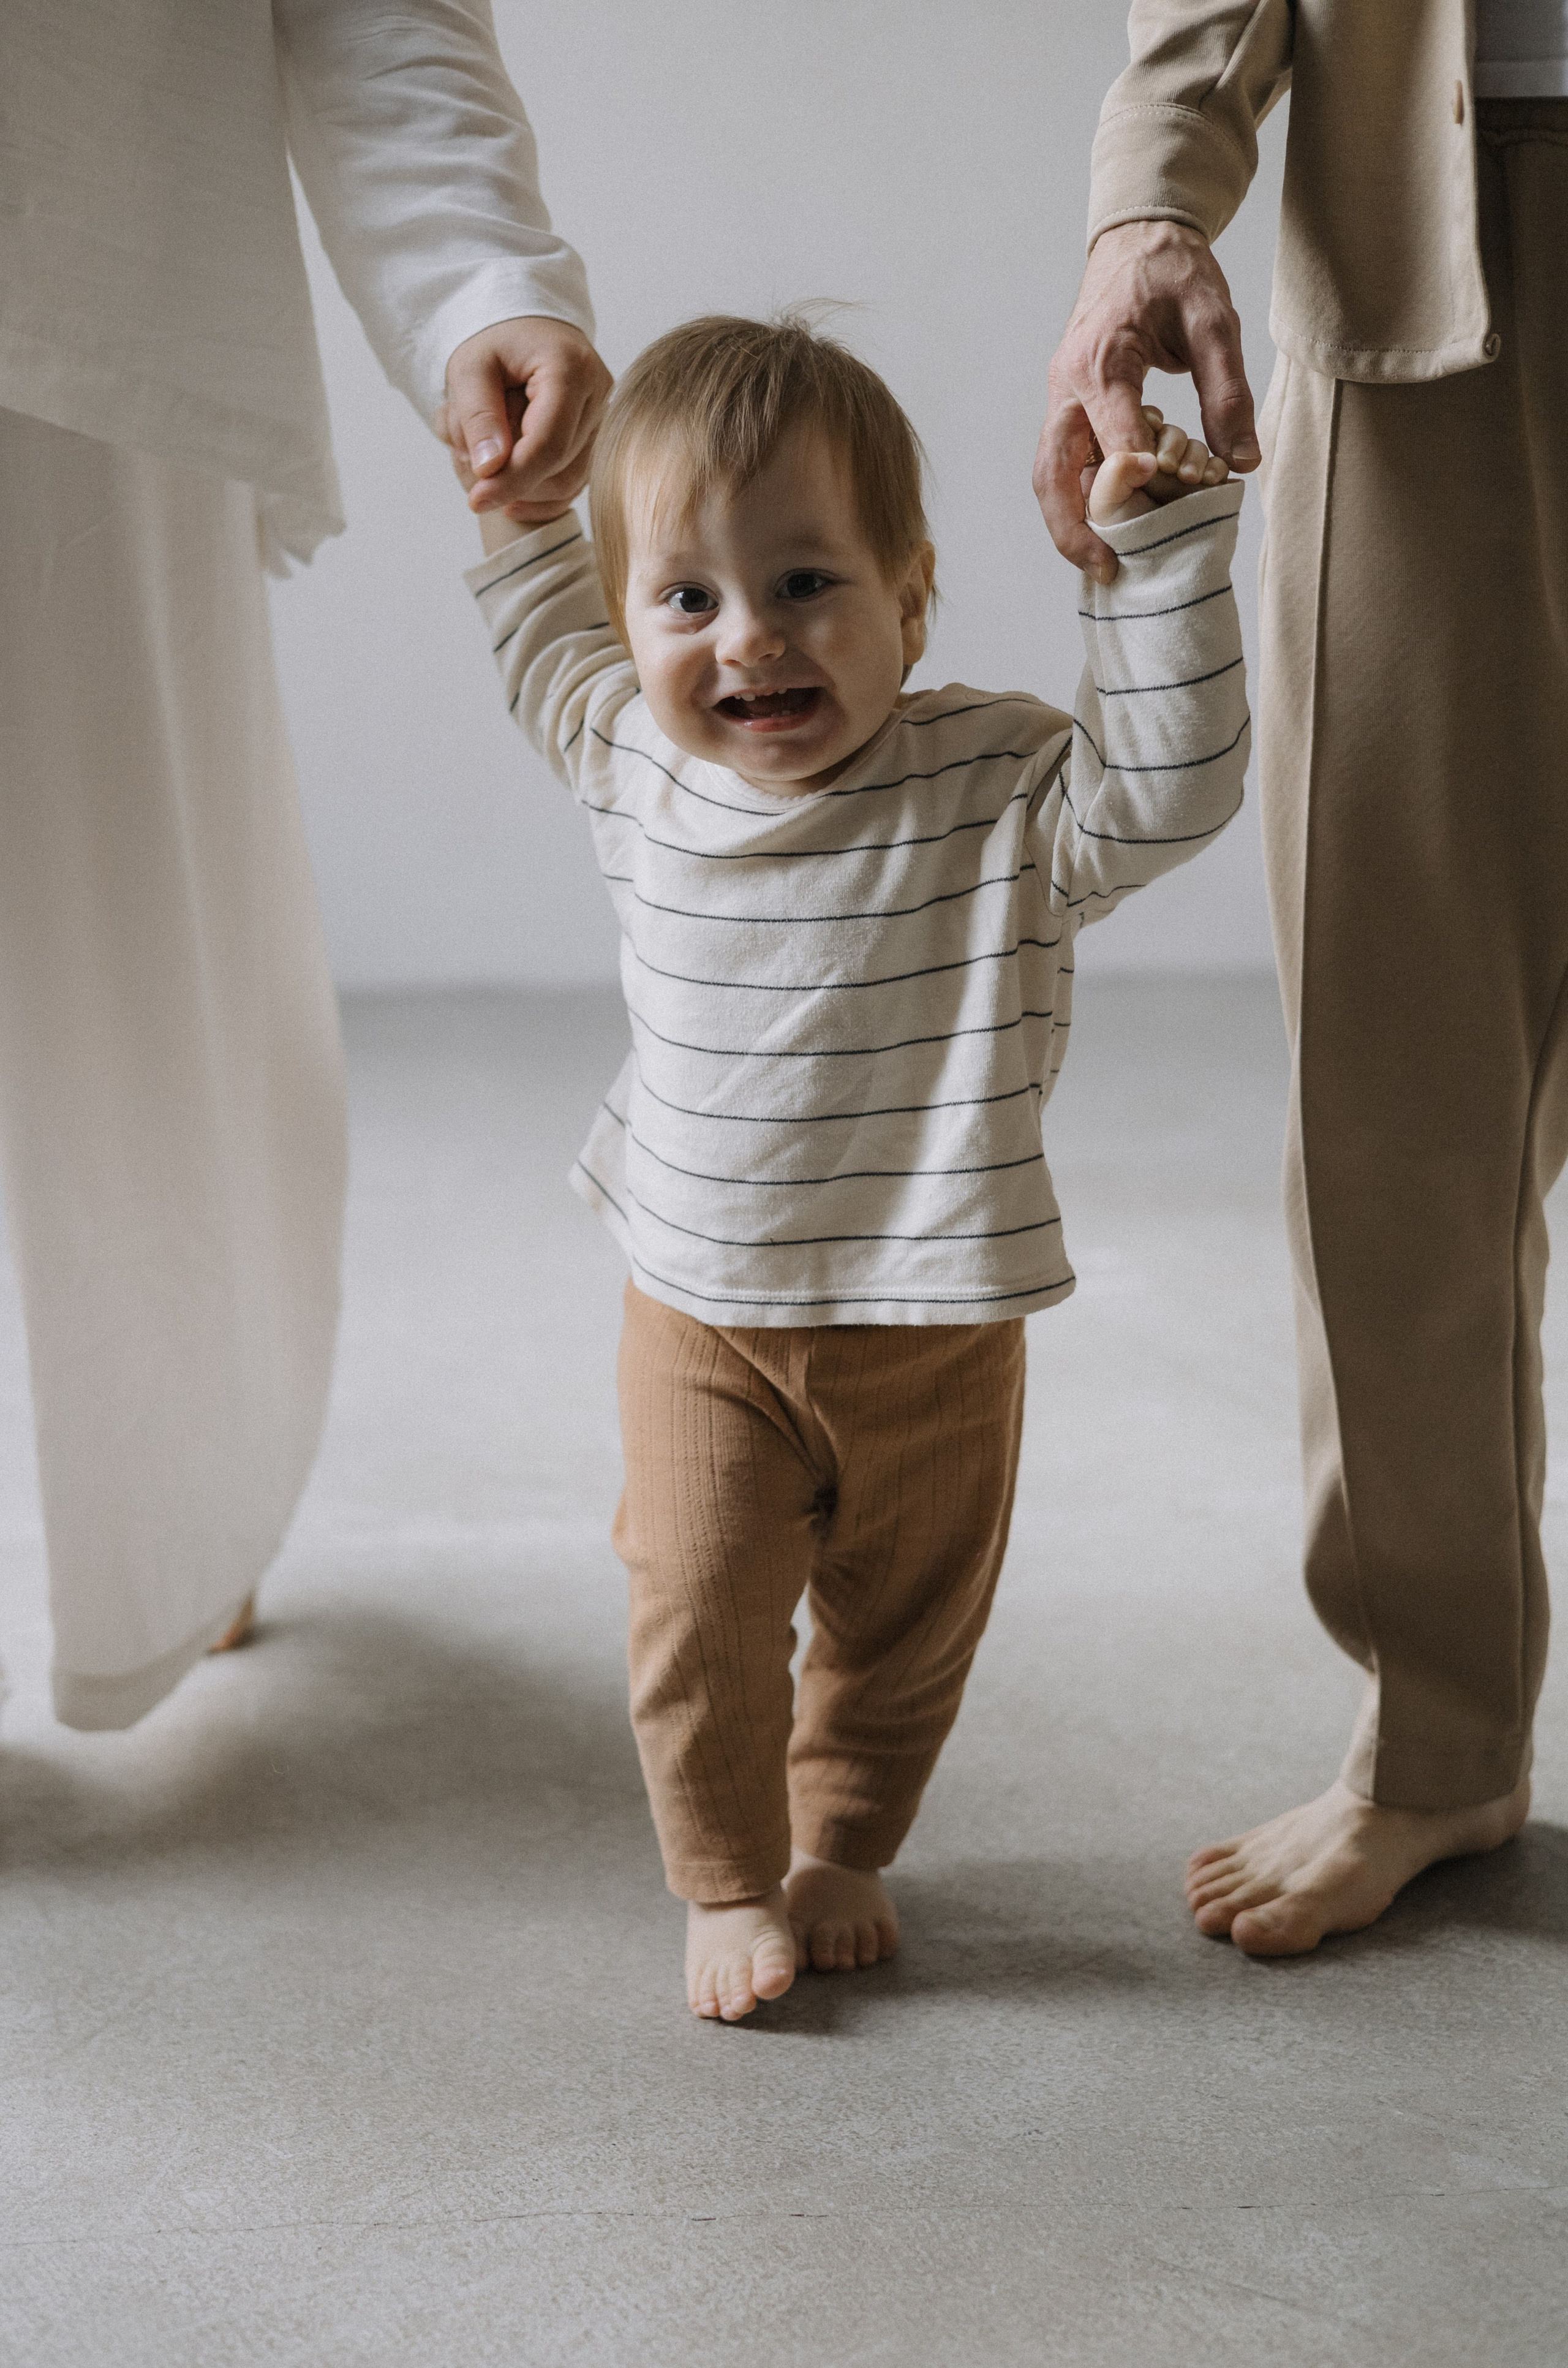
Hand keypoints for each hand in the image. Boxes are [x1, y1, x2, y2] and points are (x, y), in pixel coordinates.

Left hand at [438, 315, 612, 526]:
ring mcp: (601, 422)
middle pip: (556, 467)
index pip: (547, 443)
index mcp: (571, 368)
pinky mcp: (595, 442)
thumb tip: (490, 469)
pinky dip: (535, 496)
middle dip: (507, 476)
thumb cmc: (496, 342)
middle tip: (464, 453)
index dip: (512, 479)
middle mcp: (598, 397)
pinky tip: (507, 492)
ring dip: (519, 486)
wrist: (524, 330)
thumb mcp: (470, 366)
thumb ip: (478, 414)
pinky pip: (571, 486)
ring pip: (565, 483)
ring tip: (481, 455)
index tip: (476, 500)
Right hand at [1034, 221, 1256, 582]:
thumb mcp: (1214, 320)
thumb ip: (1227, 391)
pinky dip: (1081, 502)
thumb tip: (1240, 462)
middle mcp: (1068, 387)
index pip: (1113, 437)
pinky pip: (1065, 465)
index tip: (1171, 495)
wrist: (1137, 240)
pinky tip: (1111, 529)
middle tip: (1108, 569)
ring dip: (1071, 523)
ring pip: (1051, 476)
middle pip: (1054, 473)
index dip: (1138, 476)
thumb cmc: (1173, 273)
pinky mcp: (1072, 409)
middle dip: (1075, 527)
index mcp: (1100, 362)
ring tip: (1105, 564)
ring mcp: (1064, 400)